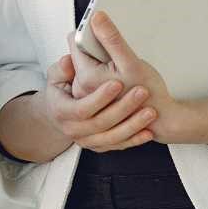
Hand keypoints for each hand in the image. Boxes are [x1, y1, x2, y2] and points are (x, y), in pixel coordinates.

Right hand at [41, 54, 156, 152]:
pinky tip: (149, 132)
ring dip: (133, 125)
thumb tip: (68, 61)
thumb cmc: (61, 92)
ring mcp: (87, 141)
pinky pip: (119, 145)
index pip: (82, 108)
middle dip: (123, 108)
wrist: (60, 115)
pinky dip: (135, 140)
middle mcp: (73, 130)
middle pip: (100, 123)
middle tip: (142, 91)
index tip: (117, 83)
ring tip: (151, 112)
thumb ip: (62, 68)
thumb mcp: (56, 78)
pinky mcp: (99, 147)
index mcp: (62, 112)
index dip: (100, 98)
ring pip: (112, 137)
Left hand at [69, 11, 181, 138]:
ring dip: (100, 62)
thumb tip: (96, 18)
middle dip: (96, 51)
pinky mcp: (92, 101)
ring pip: (86, 65)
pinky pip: (91, 78)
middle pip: (80, 54)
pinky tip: (119, 82)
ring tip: (120, 74)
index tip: (104, 34)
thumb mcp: (131, 63)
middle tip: (117, 61)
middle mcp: (80, 88)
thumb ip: (111, 39)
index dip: (90, 34)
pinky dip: (102, 75)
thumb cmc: (149, 94)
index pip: (75, 41)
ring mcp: (85, 97)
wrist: (160, 120)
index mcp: (86, 77)